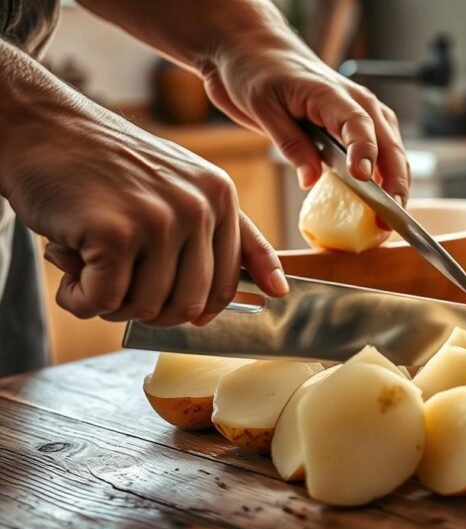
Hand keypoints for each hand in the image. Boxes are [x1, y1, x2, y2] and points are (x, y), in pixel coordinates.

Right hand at [1, 99, 287, 326]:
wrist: (39, 124)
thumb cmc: (103, 162)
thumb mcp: (180, 183)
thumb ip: (224, 232)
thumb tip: (277, 291)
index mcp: (219, 196)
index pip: (232, 278)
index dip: (207, 306)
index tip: (195, 318)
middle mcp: (198, 207)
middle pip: (189, 304)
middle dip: (149, 308)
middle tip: (117, 283)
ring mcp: (160, 219)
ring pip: (146, 307)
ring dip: (108, 301)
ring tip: (88, 263)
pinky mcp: (115, 233)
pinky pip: (103, 301)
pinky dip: (78, 298)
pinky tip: (67, 262)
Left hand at [200, 29, 409, 202]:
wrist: (253, 49)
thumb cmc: (255, 70)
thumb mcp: (263, 109)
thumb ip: (291, 144)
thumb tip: (311, 180)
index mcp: (331, 93)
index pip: (359, 125)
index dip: (364, 153)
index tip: (363, 180)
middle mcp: (356, 101)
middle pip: (388, 143)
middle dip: (394, 181)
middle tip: (389, 217)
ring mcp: (360, 111)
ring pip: (392, 149)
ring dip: (396, 182)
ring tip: (390, 218)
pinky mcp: (354, 123)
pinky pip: (380, 150)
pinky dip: (384, 176)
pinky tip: (380, 200)